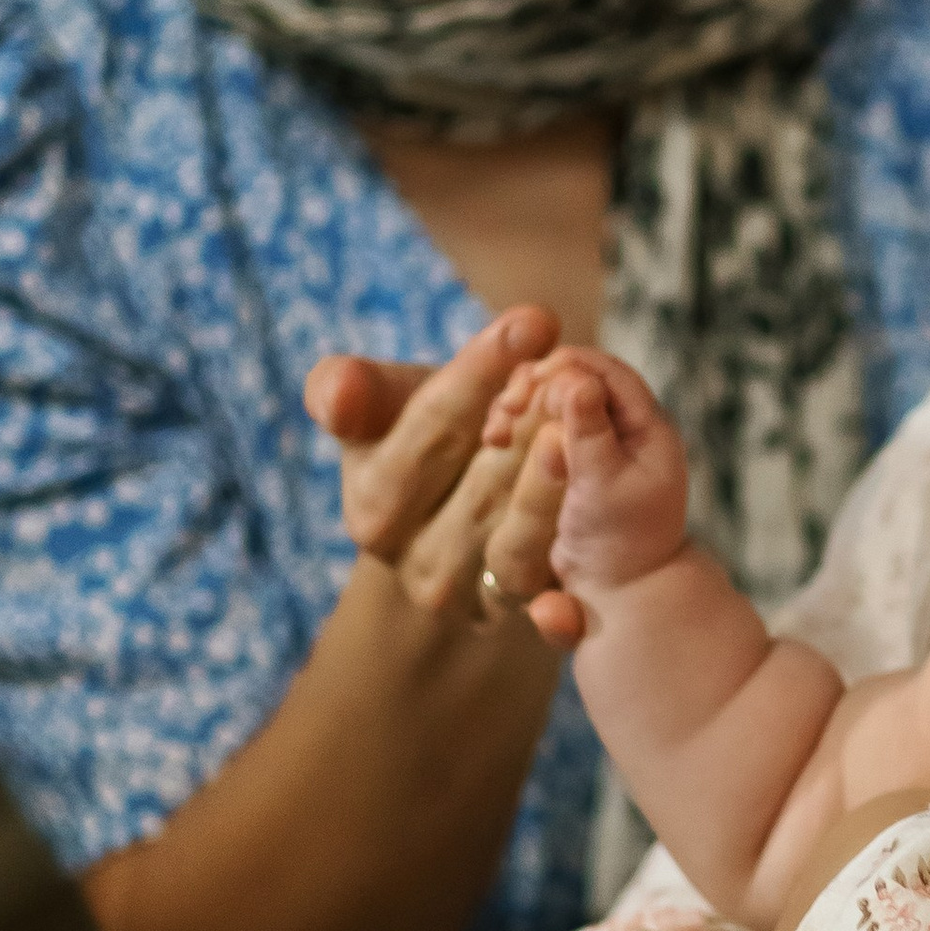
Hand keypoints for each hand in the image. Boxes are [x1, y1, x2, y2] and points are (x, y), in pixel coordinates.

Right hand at [302, 307, 559, 620]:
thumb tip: (340, 389)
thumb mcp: (378, 408)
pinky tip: (590, 480)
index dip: (480, 375)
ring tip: (583, 422)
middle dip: (531, 419)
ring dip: (553, 478)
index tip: (531, 322)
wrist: (445, 519)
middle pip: (481, 483)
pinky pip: (548, 576)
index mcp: (373, 505)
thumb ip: (352, 391)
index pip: (430, 430)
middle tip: (572, 368)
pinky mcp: (516, 608)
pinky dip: (567, 526)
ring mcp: (469, 592)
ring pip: (518, 533)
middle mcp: (416, 559)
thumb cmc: (415, 440)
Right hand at [473, 346, 690, 648]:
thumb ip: (589, 433)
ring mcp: (597, 440)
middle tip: (506, 409)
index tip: (528, 385)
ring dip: (520, 403)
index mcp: (647, 426)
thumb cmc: (620, 543)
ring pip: (553, 397)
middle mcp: (625, 425)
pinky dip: (517, 424)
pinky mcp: (571, 458)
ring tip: (496, 431)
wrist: (619, 589)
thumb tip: (576, 380)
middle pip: (576, 377)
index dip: (566, 368)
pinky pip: (541, 424)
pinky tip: (494, 439)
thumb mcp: (604, 485)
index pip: (607, 372)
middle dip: (536, 384)